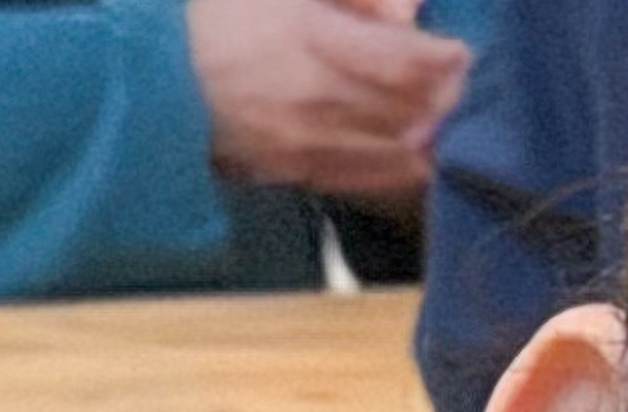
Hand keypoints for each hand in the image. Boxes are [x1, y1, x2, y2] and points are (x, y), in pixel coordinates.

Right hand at [189, 0, 467, 200]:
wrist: (162, 72)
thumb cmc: (227, 13)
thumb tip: (410, 13)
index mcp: (309, 37)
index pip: (400, 61)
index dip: (442, 61)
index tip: (460, 52)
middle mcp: (311, 98)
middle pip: (406, 111)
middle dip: (445, 100)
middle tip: (465, 87)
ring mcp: (303, 143)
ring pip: (392, 151)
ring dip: (430, 137)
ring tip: (447, 118)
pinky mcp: (294, 172)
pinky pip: (362, 178)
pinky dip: (398, 168)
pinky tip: (417, 153)